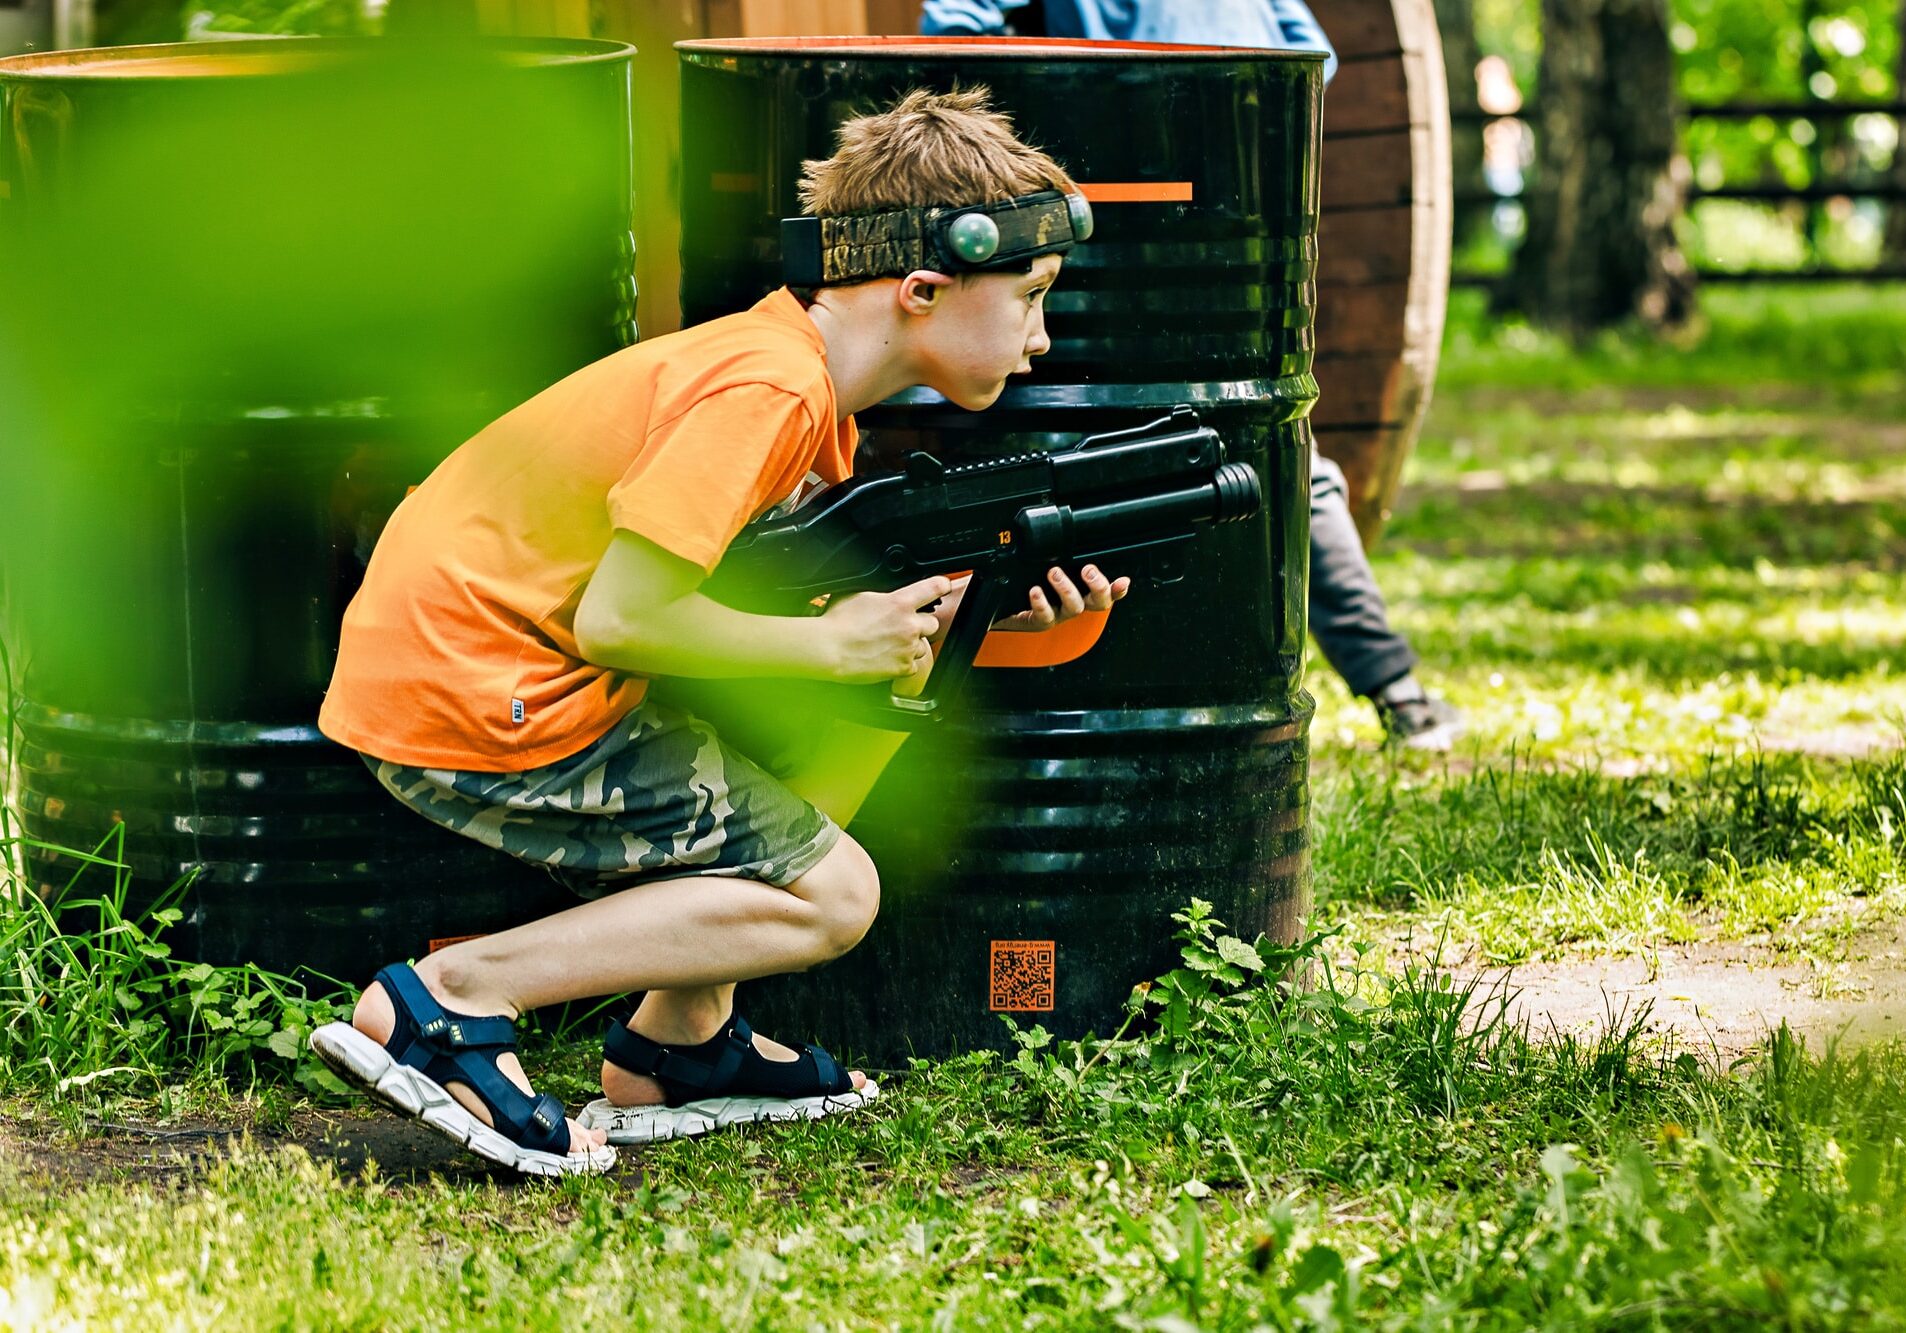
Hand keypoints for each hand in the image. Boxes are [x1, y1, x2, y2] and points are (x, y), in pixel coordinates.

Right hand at [819, 575, 950, 683]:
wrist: (830, 649)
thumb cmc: (838, 622)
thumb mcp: (859, 594)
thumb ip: (880, 593)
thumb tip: (884, 593)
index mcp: (900, 602)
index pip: (935, 587)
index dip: (942, 586)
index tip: (943, 587)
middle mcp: (909, 624)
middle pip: (933, 622)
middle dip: (920, 624)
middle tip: (902, 626)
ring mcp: (908, 647)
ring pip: (923, 646)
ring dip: (911, 645)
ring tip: (889, 645)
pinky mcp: (903, 667)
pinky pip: (913, 666)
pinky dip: (903, 664)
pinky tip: (886, 658)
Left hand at [990, 564, 1129, 631]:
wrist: (1010, 607)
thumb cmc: (1036, 586)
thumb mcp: (1053, 567)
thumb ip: (1066, 556)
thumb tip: (1075, 533)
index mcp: (1082, 593)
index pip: (1108, 592)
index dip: (1118, 589)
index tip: (1123, 581)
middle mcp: (1075, 605)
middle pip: (1099, 603)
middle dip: (1098, 586)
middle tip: (1088, 570)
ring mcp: (1059, 614)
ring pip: (1074, 607)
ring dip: (1067, 589)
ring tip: (1054, 572)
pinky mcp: (1041, 621)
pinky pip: (1045, 616)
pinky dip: (1042, 603)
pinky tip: (1035, 591)